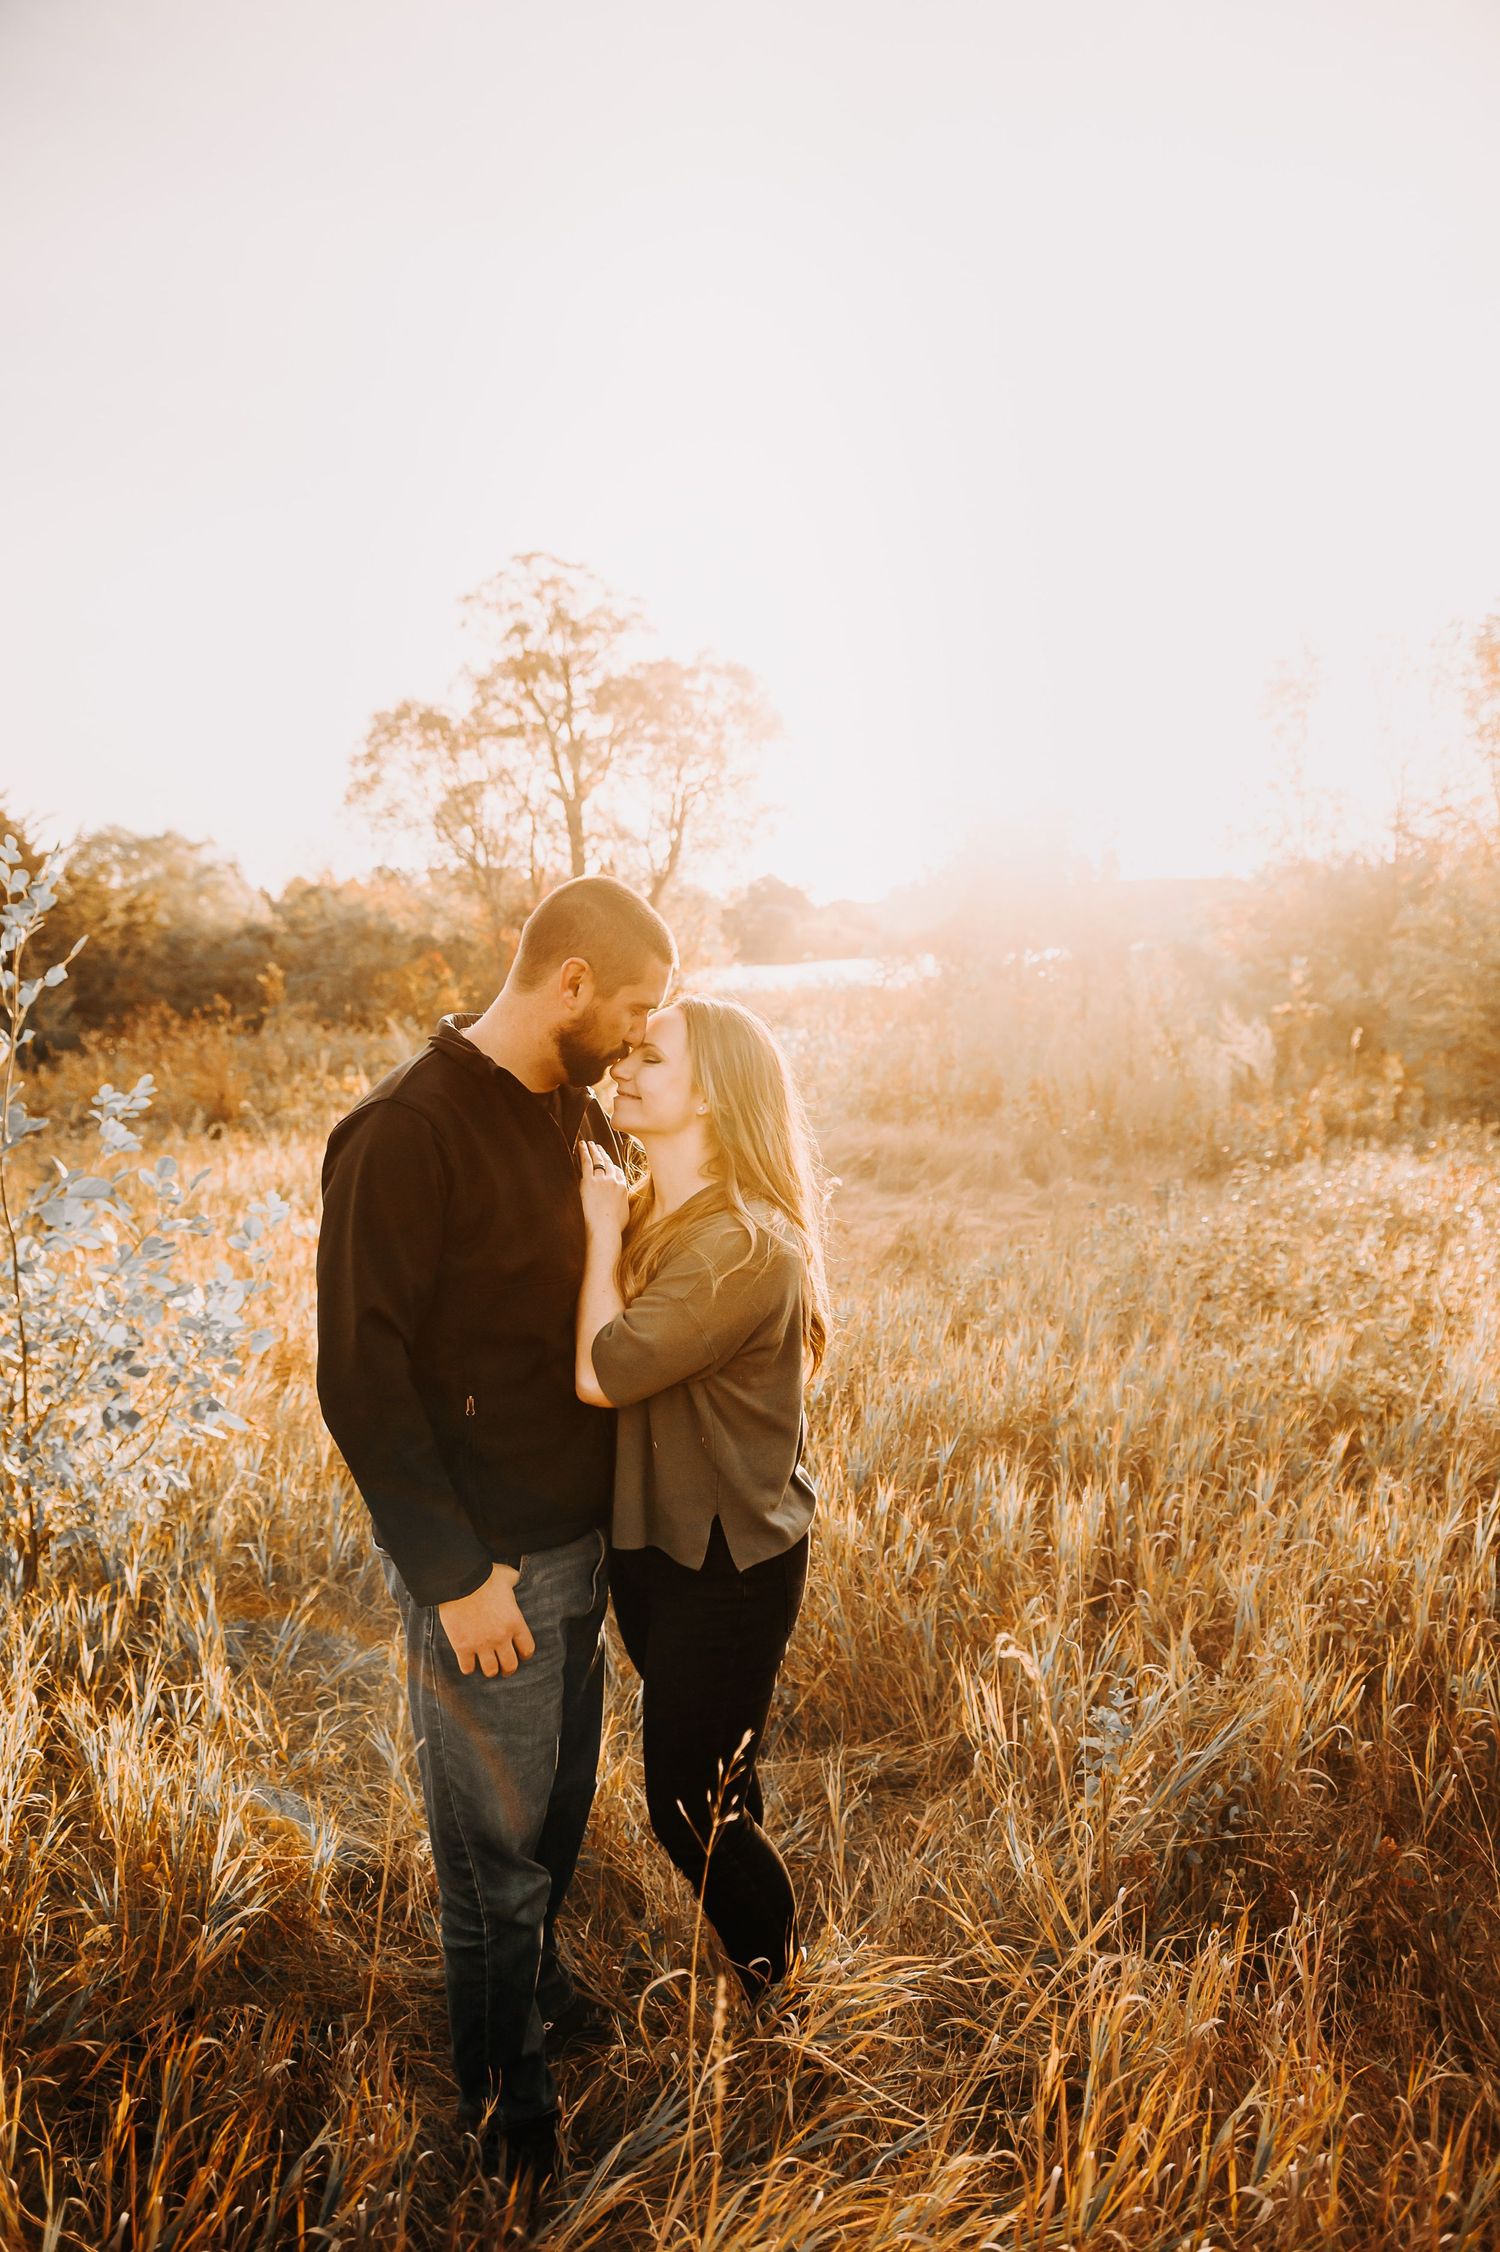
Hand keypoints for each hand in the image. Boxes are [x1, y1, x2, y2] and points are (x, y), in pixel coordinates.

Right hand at [438, 1562, 535, 1676]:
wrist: (459, 1580)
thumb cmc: (485, 1575)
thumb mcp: (508, 1576)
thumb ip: (516, 1581)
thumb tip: (518, 1579)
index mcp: (515, 1622)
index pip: (527, 1649)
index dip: (524, 1653)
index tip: (520, 1653)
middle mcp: (501, 1637)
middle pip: (510, 1665)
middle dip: (508, 1668)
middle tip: (504, 1667)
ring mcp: (481, 1644)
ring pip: (490, 1671)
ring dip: (489, 1669)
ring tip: (487, 1665)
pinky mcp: (462, 1646)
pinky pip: (467, 1668)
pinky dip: (468, 1667)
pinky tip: (468, 1661)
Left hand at [579, 1139, 629, 1235]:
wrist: (605, 1227)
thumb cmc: (614, 1225)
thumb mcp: (624, 1213)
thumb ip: (622, 1203)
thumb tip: (620, 1204)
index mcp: (623, 1186)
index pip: (617, 1171)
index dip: (611, 1165)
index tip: (607, 1161)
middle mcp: (614, 1180)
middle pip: (608, 1163)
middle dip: (602, 1154)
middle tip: (598, 1147)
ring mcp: (602, 1180)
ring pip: (598, 1160)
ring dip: (594, 1150)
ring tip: (590, 1144)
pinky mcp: (589, 1181)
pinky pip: (587, 1163)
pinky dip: (584, 1152)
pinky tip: (581, 1145)